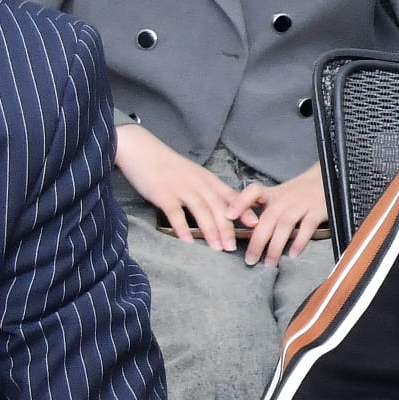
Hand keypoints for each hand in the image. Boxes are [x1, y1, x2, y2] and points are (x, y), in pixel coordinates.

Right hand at [118, 127, 243, 251]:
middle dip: (228, 229)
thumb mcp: (194, 175)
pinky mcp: (164, 195)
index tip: (255, 225)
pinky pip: (176, 214)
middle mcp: (199, 184)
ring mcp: (182, 189)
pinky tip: (188, 242)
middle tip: (233, 248)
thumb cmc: (168, 166)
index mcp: (208, 180)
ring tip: (218, 249)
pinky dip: (183, 229)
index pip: (230, 196)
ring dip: (211, 231)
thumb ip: (207, 189)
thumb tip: (221, 208)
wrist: (143, 151)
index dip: (243, 211)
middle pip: (218, 208)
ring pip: (202, 212)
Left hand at [235, 169, 329, 265]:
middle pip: (268, 219)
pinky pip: (307, 227)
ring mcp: (301, 204)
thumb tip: (236, 224)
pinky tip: (293, 254)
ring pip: (285, 225)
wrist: (327, 179)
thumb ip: (260, 207)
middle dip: (257, 241)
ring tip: (269, 263)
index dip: (240, 202)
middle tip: (250, 260)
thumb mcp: (278, 195)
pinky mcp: (317, 211)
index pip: (253, 192)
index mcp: (273, 194)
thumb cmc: (298, 192)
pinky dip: (299, 241)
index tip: (228, 216)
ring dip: (276, 246)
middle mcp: (285, 199)